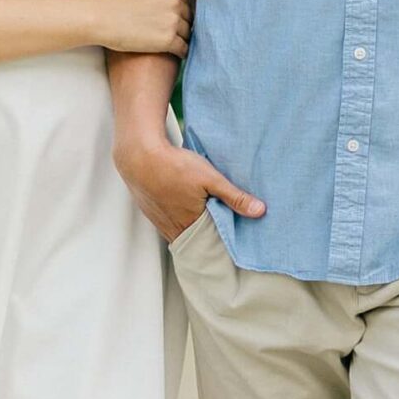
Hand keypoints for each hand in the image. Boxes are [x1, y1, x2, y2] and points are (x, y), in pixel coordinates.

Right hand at [94, 0, 190, 56]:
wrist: (99, 18)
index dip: (176, 8)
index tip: (168, 17)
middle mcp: (175, 3)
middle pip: (187, 16)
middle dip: (181, 22)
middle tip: (171, 31)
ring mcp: (173, 22)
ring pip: (187, 32)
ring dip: (181, 37)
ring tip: (173, 42)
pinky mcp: (168, 40)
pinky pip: (184, 48)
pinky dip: (181, 51)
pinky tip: (175, 53)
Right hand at [114, 136, 264, 241]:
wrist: (139, 156)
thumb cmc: (174, 165)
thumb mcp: (210, 178)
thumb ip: (234, 196)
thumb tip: (259, 211)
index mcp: (191, 224)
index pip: (213, 243)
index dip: (224, 241)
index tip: (236, 239)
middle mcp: (174, 228)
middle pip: (197, 240)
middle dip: (210, 236)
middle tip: (224, 229)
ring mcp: (160, 222)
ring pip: (182, 232)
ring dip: (194, 228)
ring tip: (206, 219)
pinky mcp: (151, 212)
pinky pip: (169, 224)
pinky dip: (180, 221)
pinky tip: (185, 210)